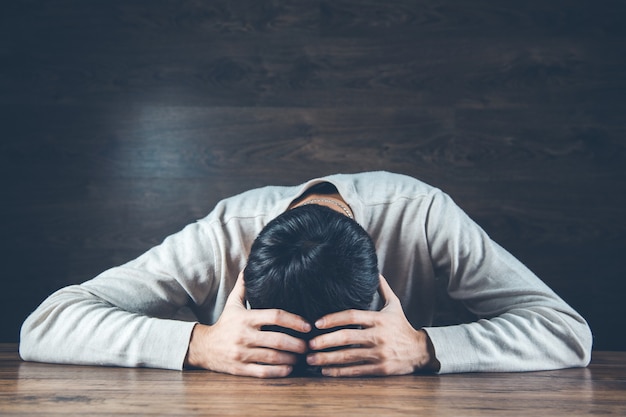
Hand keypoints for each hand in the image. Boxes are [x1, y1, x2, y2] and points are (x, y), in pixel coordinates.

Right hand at [184, 272, 310, 377]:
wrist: (203, 347)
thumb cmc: (224, 324)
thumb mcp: (232, 304)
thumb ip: (243, 287)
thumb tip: (250, 267)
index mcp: (246, 318)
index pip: (275, 316)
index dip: (294, 321)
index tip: (307, 325)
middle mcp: (244, 335)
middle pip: (278, 340)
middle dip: (297, 344)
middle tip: (308, 345)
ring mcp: (242, 353)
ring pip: (273, 357)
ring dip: (291, 358)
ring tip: (301, 357)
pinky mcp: (240, 369)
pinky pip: (263, 372)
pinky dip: (279, 372)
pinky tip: (288, 369)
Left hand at [306, 275, 438, 376]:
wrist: (421, 351)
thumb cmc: (402, 326)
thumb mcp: (394, 305)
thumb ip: (383, 289)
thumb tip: (375, 271)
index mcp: (379, 319)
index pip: (352, 316)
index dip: (333, 319)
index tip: (317, 323)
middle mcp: (379, 336)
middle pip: (347, 337)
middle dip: (325, 341)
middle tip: (309, 344)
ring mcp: (379, 353)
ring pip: (349, 356)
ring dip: (328, 358)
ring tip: (311, 359)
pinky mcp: (381, 369)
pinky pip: (356, 371)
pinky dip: (339, 372)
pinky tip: (325, 371)